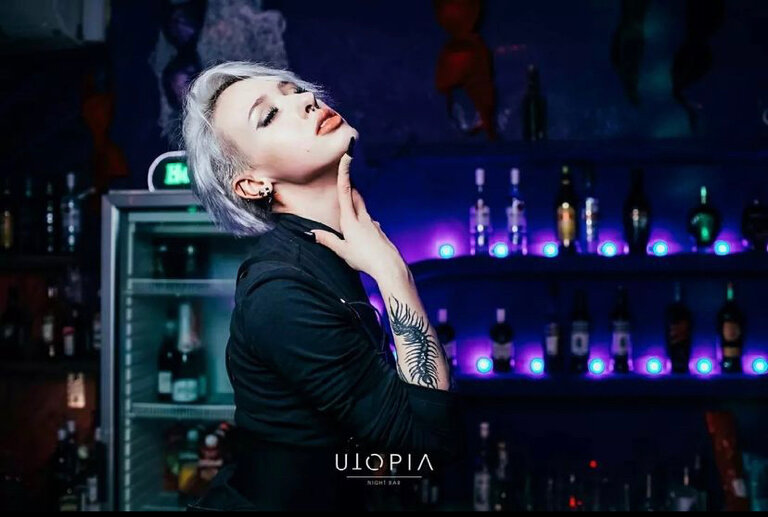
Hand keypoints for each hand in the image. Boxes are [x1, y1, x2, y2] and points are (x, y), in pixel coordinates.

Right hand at [309, 149, 406, 282]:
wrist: (389, 266)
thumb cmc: (364, 259)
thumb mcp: (342, 251)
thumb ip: (327, 240)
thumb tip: (312, 232)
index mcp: (350, 220)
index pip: (345, 191)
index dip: (344, 173)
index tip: (347, 156)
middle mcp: (363, 218)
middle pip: (356, 197)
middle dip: (350, 188)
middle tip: (345, 180)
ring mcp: (373, 224)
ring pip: (362, 209)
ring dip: (355, 206)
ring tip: (348, 213)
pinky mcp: (379, 232)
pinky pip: (369, 222)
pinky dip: (362, 223)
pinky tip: (362, 235)